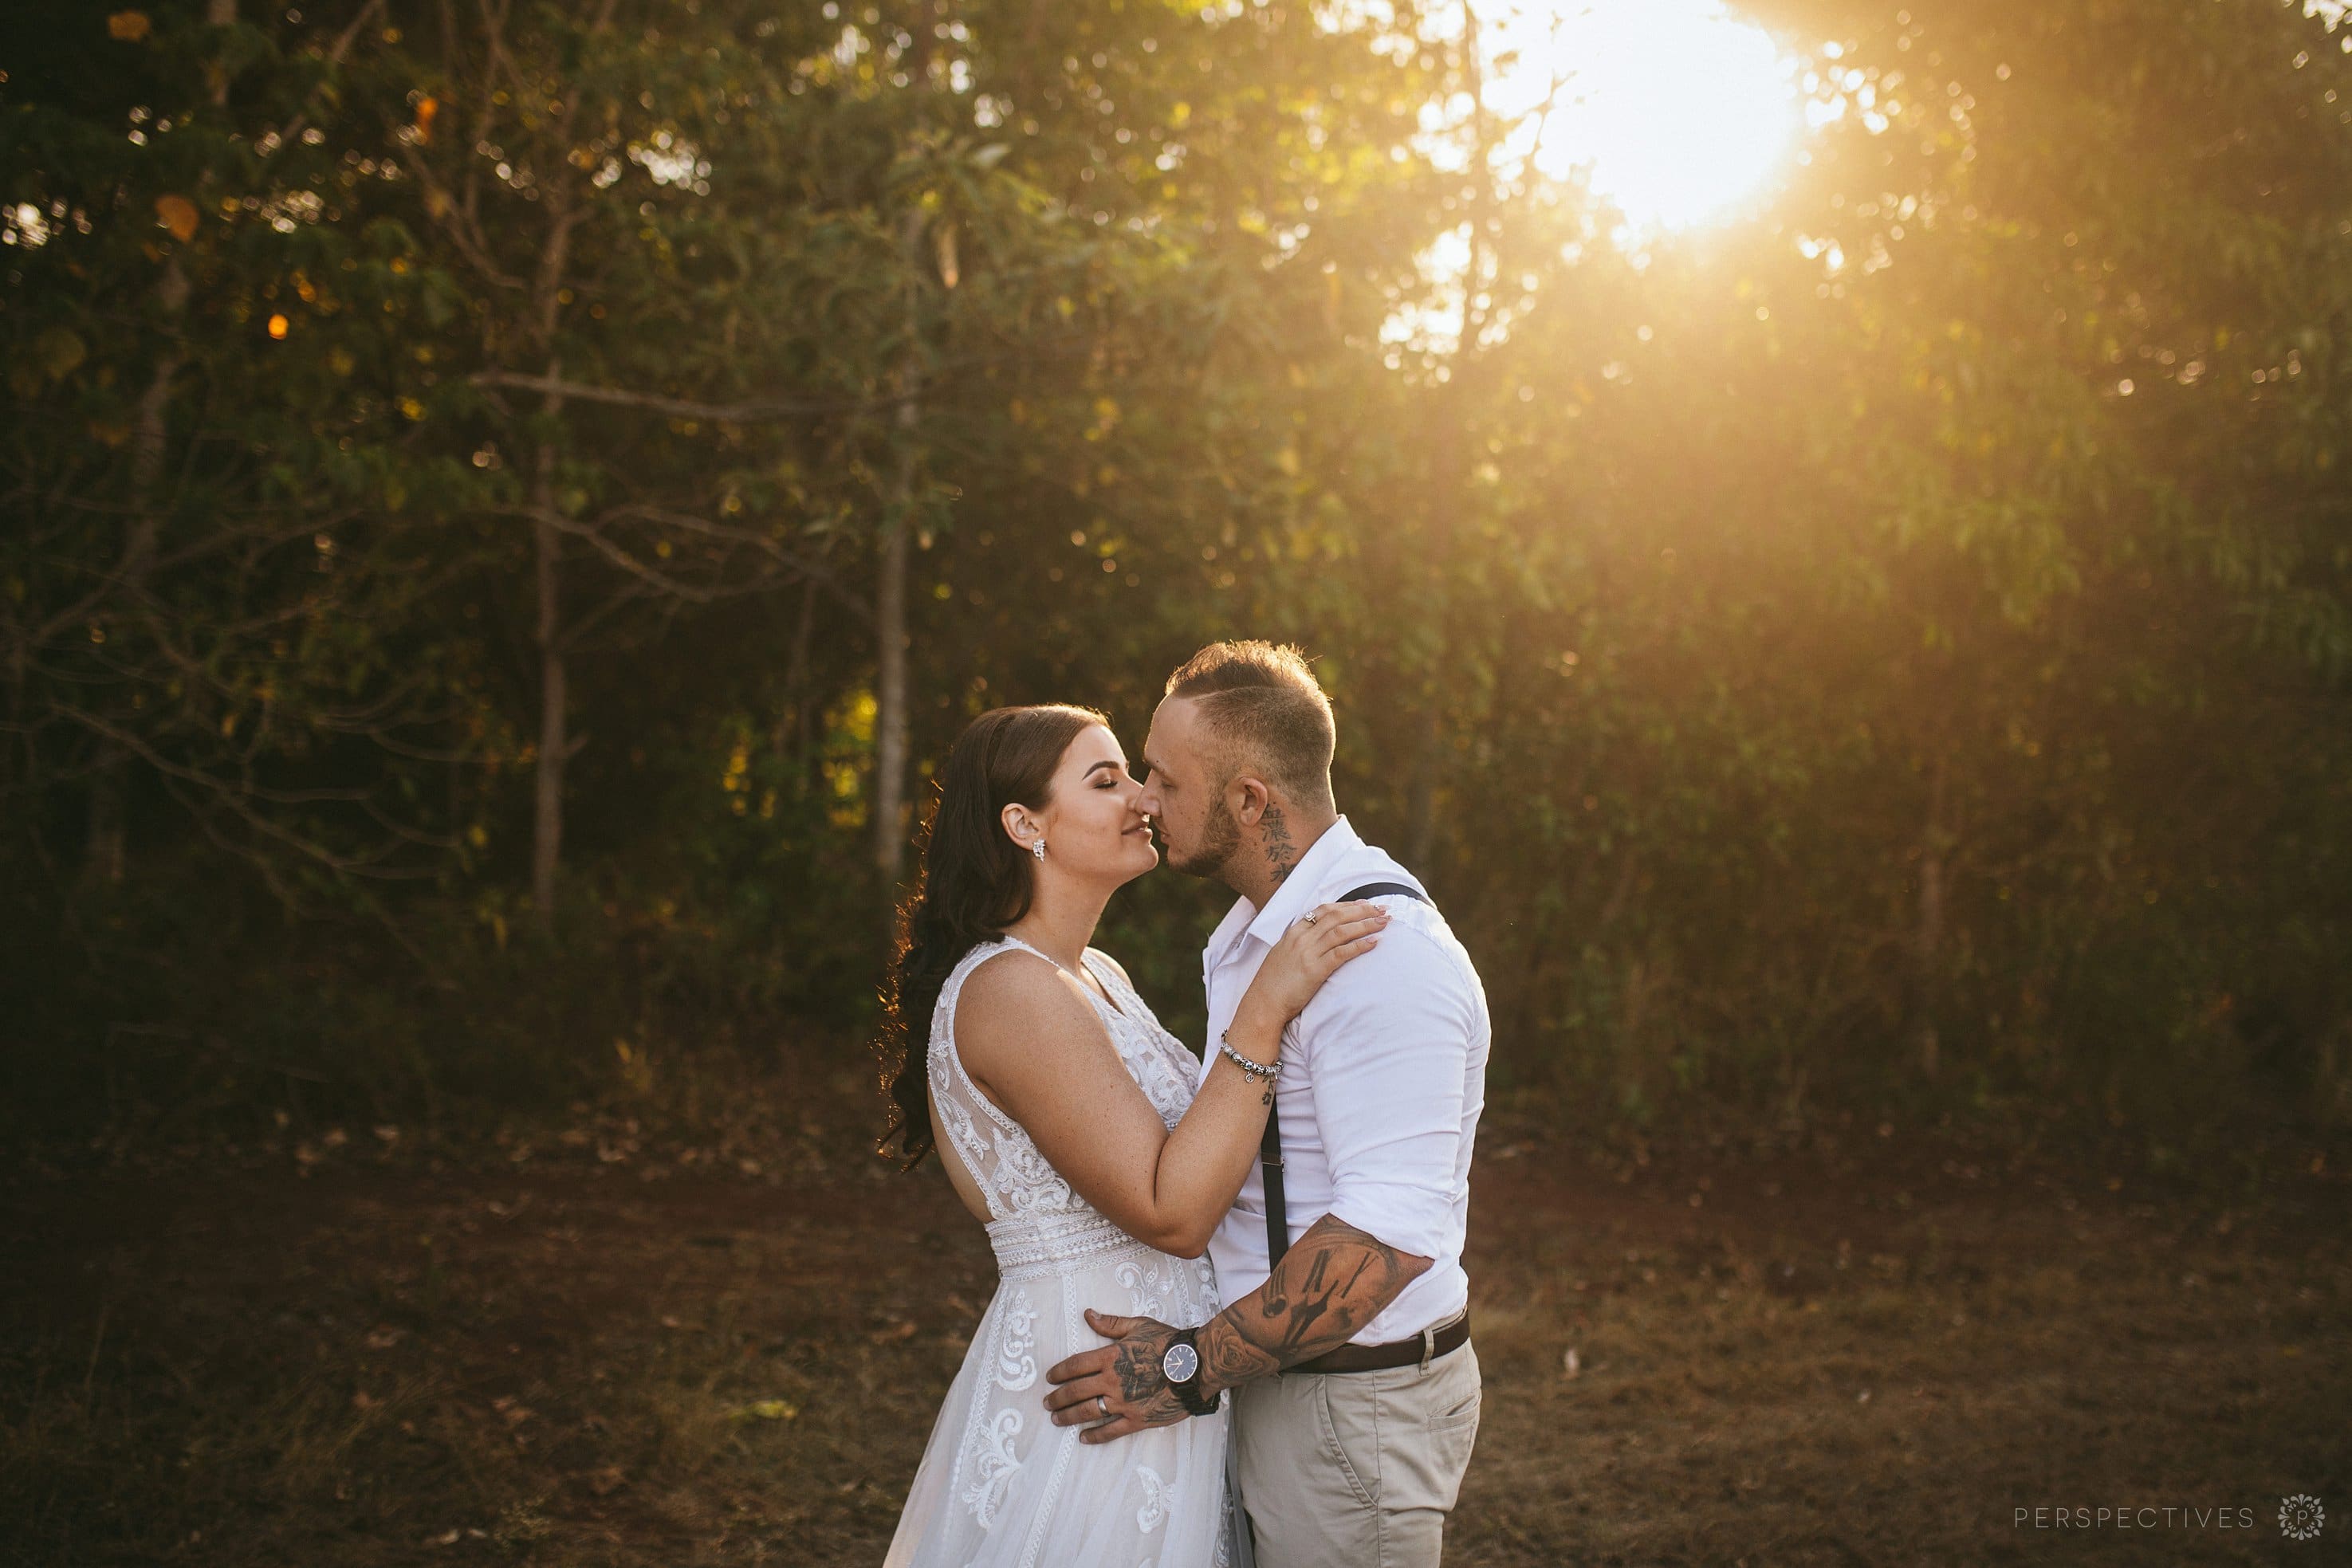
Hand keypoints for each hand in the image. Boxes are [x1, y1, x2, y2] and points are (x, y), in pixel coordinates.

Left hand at [1042, 1308, 1190, 1444]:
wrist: (1195, 1367)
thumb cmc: (1168, 1343)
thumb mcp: (1139, 1326)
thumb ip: (1110, 1324)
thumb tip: (1088, 1315)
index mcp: (1111, 1357)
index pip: (1075, 1366)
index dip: (1059, 1372)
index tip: (1049, 1378)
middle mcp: (1112, 1381)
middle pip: (1076, 1391)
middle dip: (1058, 1398)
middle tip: (1047, 1403)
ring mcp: (1123, 1403)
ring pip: (1088, 1412)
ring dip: (1068, 1417)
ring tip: (1056, 1419)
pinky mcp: (1136, 1420)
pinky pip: (1110, 1431)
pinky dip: (1095, 1436)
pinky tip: (1083, 1437)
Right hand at [1235, 899, 1388, 1031]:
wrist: (1262, 1003)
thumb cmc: (1273, 983)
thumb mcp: (1283, 955)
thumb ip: (1299, 943)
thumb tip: (1318, 939)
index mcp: (1294, 932)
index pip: (1324, 910)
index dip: (1347, 905)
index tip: (1365, 904)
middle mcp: (1302, 938)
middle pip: (1337, 916)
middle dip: (1363, 910)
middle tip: (1383, 909)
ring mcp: (1308, 953)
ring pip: (1342, 931)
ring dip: (1366, 924)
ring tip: (1385, 922)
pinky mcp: (1315, 970)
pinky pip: (1342, 953)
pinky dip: (1360, 945)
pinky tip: (1375, 942)